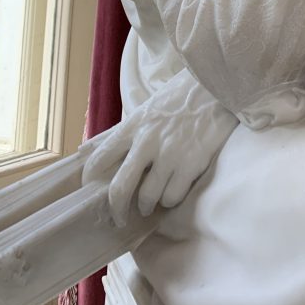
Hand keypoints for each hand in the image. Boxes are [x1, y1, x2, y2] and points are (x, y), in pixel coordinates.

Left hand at [82, 71, 237, 226]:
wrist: (214, 87)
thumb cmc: (179, 98)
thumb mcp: (146, 111)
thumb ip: (123, 134)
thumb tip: (91, 153)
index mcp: (133, 126)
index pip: (100, 158)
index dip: (90, 179)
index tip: (90, 188)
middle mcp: (147, 142)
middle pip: (119, 189)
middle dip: (117, 210)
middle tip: (120, 217)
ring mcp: (169, 155)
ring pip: (148, 198)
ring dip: (149, 205)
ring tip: (153, 202)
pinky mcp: (191, 164)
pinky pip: (172, 197)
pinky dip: (171, 199)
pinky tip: (174, 190)